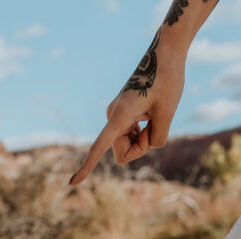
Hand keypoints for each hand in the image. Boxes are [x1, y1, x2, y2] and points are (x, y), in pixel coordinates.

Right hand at [69, 35, 185, 184]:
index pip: (99, 147)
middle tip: (156, 123)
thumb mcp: (168, 112)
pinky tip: (150, 113)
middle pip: (123, 153)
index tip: (72, 183)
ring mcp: (116, 115)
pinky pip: (130, 136)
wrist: (165, 53)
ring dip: (143, 138)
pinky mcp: (122, 114)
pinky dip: (143, 132)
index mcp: (120, 115)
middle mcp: (112, 116)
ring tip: (155, 114)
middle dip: (141, 147)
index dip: (87, 166)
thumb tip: (147, 144)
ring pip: (128, 145)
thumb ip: (158, 137)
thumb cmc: (168, 79)